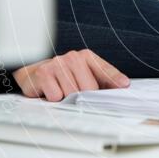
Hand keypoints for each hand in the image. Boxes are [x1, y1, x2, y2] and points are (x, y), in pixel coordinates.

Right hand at [13, 49, 129, 101]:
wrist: (33, 75)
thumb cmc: (62, 78)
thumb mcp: (82, 76)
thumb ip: (101, 82)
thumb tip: (121, 89)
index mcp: (87, 57)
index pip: (105, 70)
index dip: (115, 79)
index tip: (125, 85)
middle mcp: (74, 57)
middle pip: (89, 88)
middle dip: (84, 98)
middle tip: (75, 96)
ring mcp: (58, 63)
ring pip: (72, 93)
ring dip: (67, 100)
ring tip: (61, 92)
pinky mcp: (44, 73)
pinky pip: (56, 96)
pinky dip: (54, 100)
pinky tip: (50, 92)